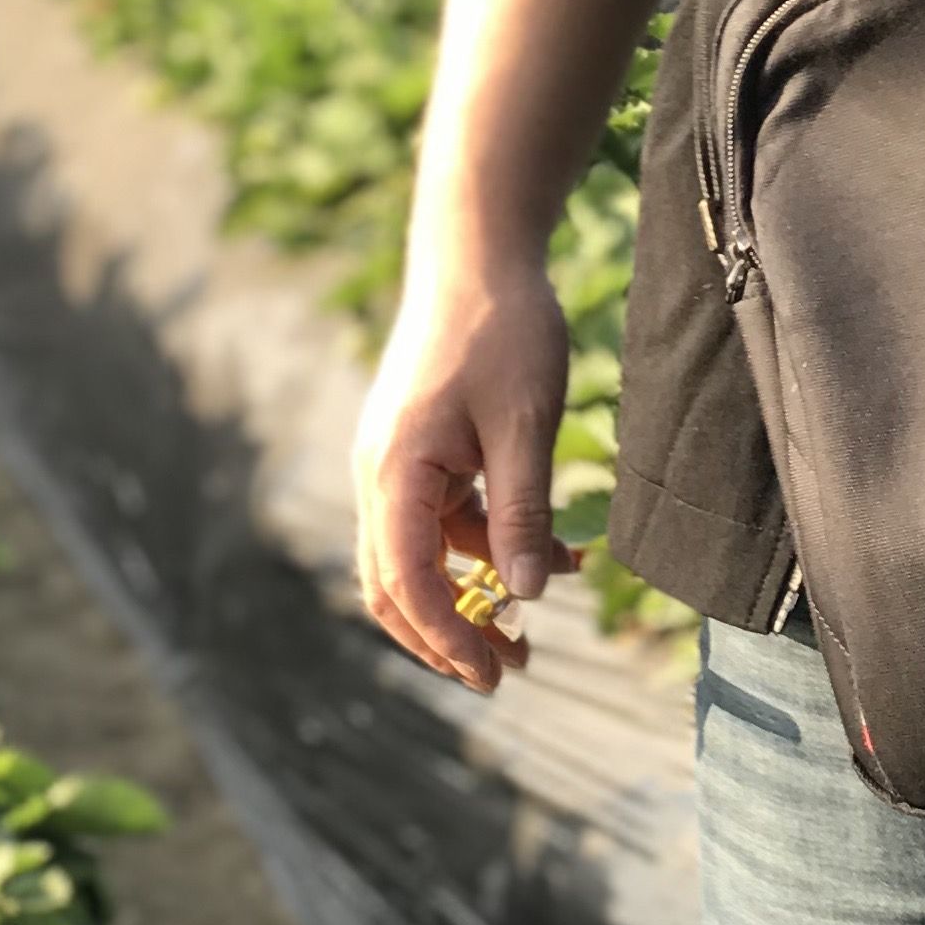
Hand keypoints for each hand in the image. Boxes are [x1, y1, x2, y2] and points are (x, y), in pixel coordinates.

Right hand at [352, 248, 577, 696]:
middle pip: (393, 590)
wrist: (476, 253)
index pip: (408, 583)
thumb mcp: (525, 425)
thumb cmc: (502, 328)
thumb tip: (527, 595)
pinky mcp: (415, 456)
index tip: (493, 672)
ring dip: (468, 598)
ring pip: (417, 562)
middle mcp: (378, 479)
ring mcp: (392, 468)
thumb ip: (523, 513)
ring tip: (531, 628)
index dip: (449, 636)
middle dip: (446, 637)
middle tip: (504, 672)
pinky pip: (440, 524)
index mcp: (395, 474)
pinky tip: (546, 556)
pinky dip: (482, 550)